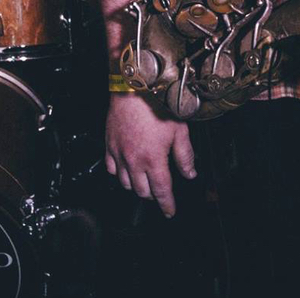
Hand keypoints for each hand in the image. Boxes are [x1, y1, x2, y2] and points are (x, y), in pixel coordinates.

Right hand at [105, 93, 195, 217]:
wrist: (134, 88)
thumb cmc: (157, 105)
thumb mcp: (179, 130)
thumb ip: (185, 155)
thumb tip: (190, 173)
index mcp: (154, 160)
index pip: (161, 191)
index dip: (167, 204)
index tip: (170, 211)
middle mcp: (135, 161)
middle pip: (142, 191)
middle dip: (153, 195)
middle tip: (159, 192)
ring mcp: (120, 153)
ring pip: (125, 183)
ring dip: (136, 186)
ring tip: (144, 181)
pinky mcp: (109, 144)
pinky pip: (111, 168)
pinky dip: (118, 173)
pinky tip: (125, 169)